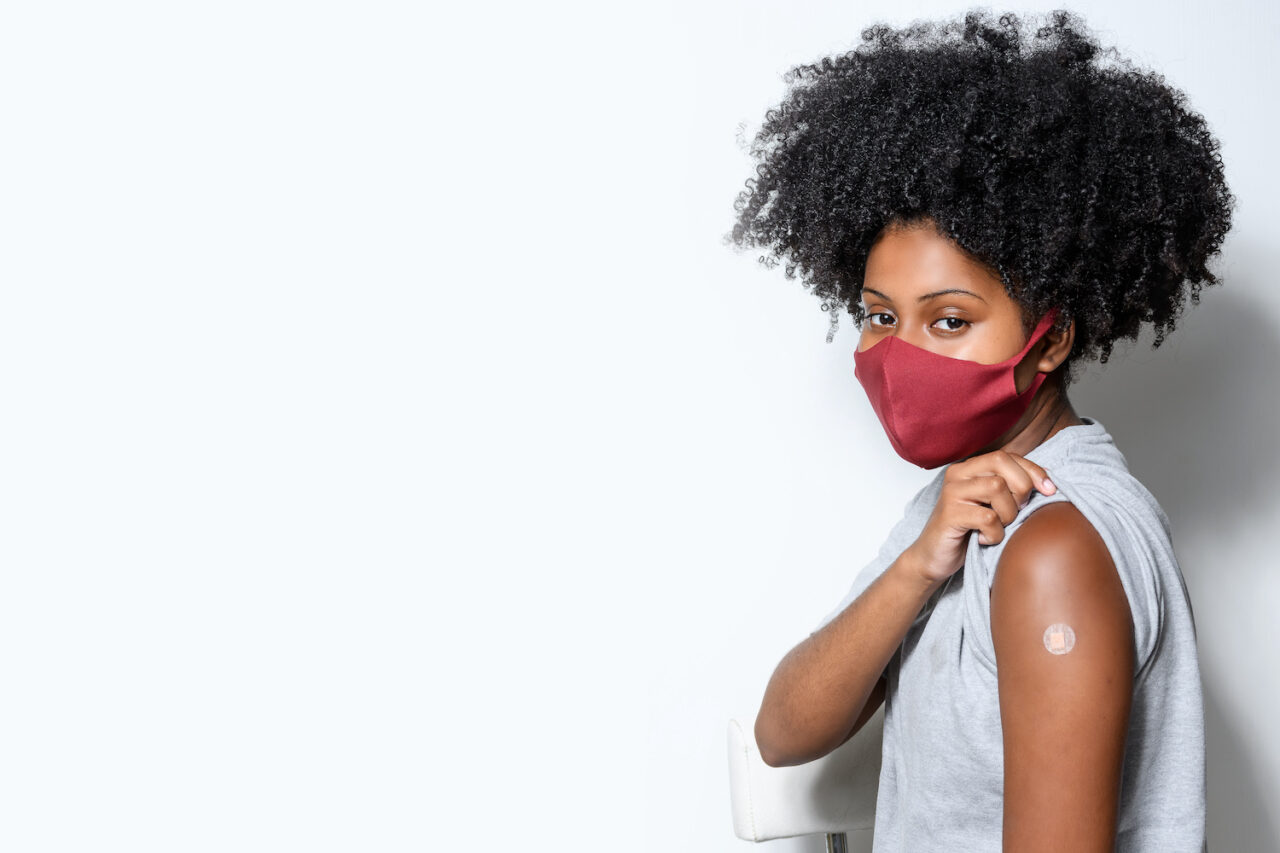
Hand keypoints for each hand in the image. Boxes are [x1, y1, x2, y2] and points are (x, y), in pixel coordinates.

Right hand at [903, 450, 1056, 585]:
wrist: (934, 558)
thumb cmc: (968, 531)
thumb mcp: (992, 505)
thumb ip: (1011, 488)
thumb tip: (1047, 481)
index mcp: (969, 468)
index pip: (1008, 456)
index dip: (1033, 471)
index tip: (1050, 491)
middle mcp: (958, 474)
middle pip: (1002, 463)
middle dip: (1021, 489)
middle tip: (1015, 513)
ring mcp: (951, 493)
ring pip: (997, 487)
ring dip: (1008, 514)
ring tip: (997, 527)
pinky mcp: (949, 514)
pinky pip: (988, 518)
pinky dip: (995, 534)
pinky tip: (984, 539)